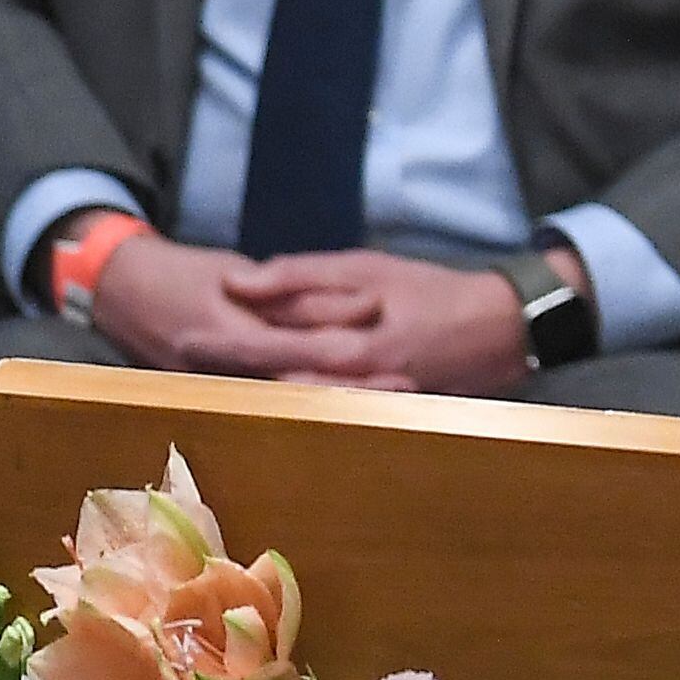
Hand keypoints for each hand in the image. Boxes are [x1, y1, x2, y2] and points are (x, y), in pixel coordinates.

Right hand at [79, 234, 416, 385]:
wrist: (116, 290)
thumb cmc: (181, 271)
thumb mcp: (233, 269)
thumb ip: (287, 289)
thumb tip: (349, 307)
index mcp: (228, 332)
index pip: (299, 352)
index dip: (348, 358)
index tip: (396, 363)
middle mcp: (220, 369)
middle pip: (298, 387)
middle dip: (351, 392)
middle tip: (406, 392)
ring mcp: (212, 387)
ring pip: (284, 400)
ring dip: (333, 401)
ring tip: (388, 404)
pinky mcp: (209, 393)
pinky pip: (263, 400)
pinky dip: (300, 402)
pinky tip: (338, 405)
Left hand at [212, 249, 568, 395]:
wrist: (498, 330)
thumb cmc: (431, 291)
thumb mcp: (367, 266)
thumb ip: (300, 275)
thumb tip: (238, 281)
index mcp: (341, 346)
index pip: (262, 347)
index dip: (218, 343)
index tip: (183, 335)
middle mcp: (343, 384)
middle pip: (263, 384)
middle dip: (222, 372)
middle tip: (182, 357)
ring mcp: (356, 405)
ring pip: (284, 401)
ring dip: (246, 389)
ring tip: (208, 376)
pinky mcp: (367, 413)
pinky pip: (314, 407)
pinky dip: (283, 397)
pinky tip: (260, 388)